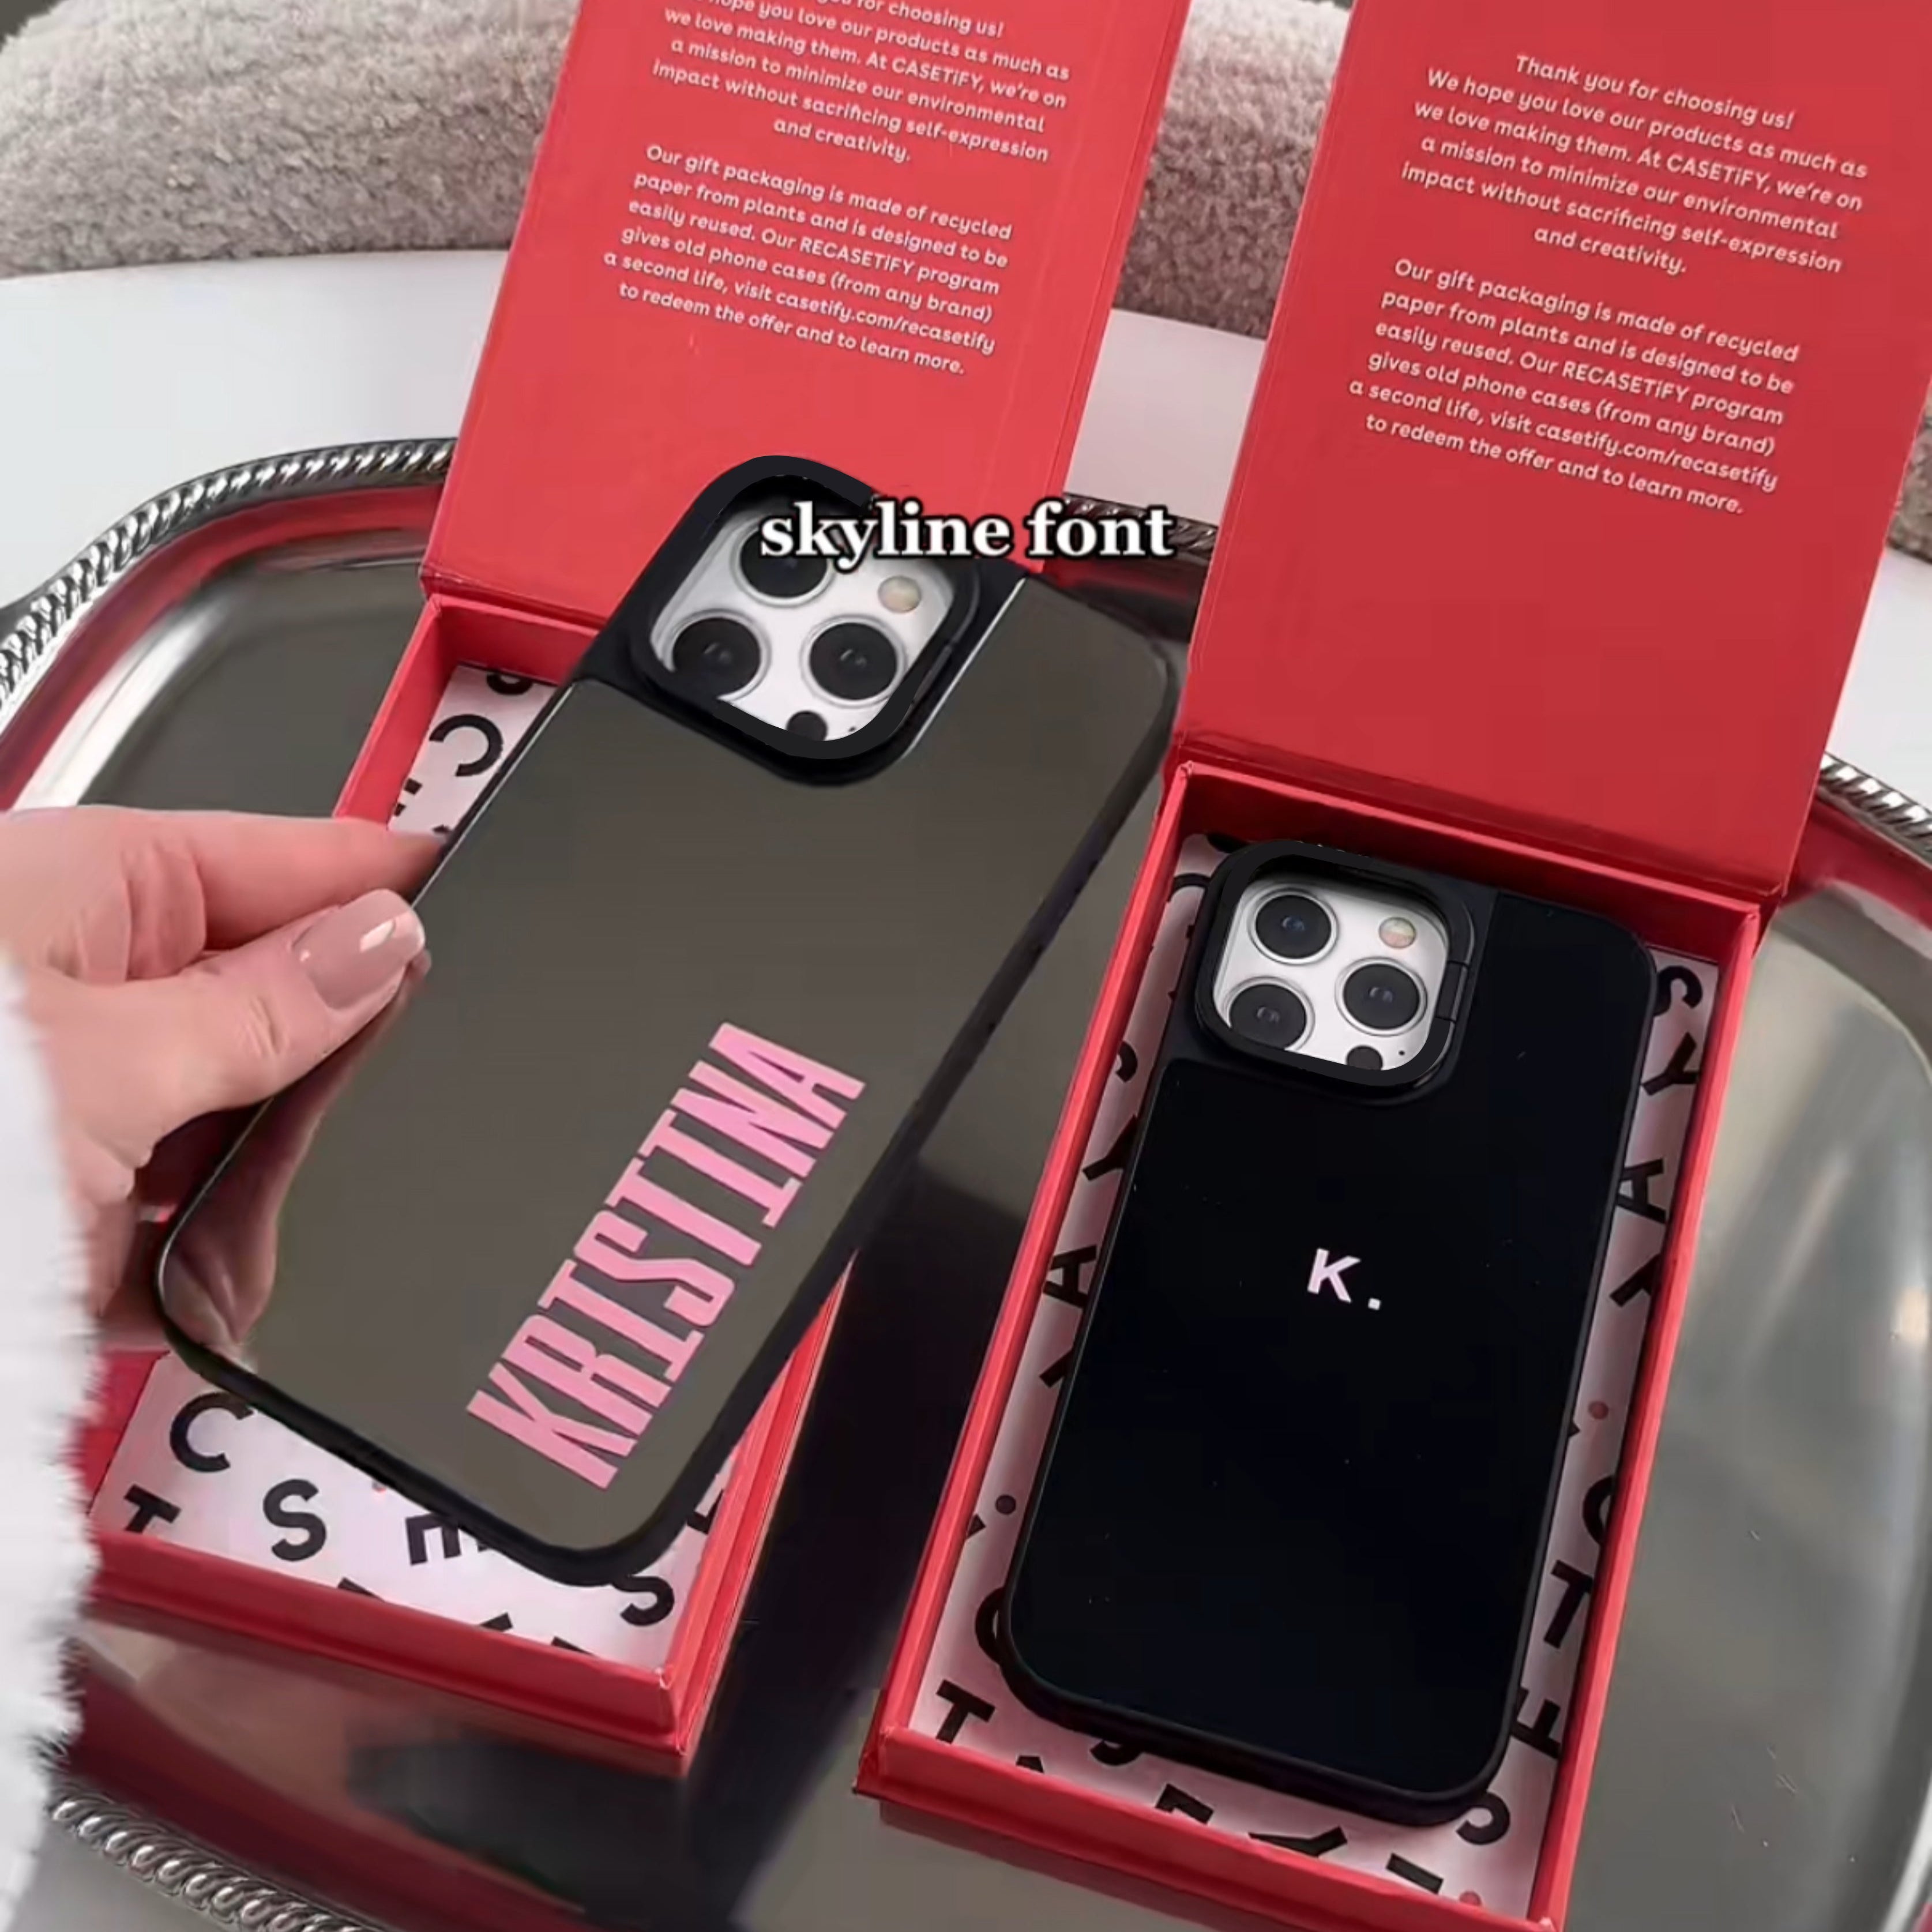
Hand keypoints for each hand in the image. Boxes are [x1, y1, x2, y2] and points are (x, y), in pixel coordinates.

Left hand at [0, 807, 435, 1311]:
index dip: (388, 877)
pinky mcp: (58, 1188)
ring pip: (230, 1113)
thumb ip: (274, 1001)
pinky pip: (171, 1206)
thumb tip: (390, 935)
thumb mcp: (124, 1060)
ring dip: (247, 1185)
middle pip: (271, 993)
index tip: (484, 895)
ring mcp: (73, 1082)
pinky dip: (188, 1258)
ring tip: (232, 1243)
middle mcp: (81, 971)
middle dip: (316, 1072)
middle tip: (363, 1117)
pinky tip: (189, 1290)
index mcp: (92, 888)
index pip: (290, 855)